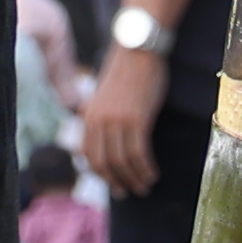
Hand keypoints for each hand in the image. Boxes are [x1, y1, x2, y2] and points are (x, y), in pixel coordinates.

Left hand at [77, 45, 171, 195]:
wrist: (138, 50)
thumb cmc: (128, 71)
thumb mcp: (109, 95)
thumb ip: (105, 115)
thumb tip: (110, 137)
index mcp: (89, 115)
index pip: (88, 154)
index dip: (100, 174)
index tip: (113, 184)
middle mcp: (98, 120)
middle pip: (103, 162)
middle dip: (116, 182)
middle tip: (128, 192)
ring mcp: (116, 120)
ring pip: (121, 161)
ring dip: (133, 178)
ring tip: (144, 186)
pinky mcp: (136, 120)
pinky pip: (138, 153)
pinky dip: (145, 168)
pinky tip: (153, 174)